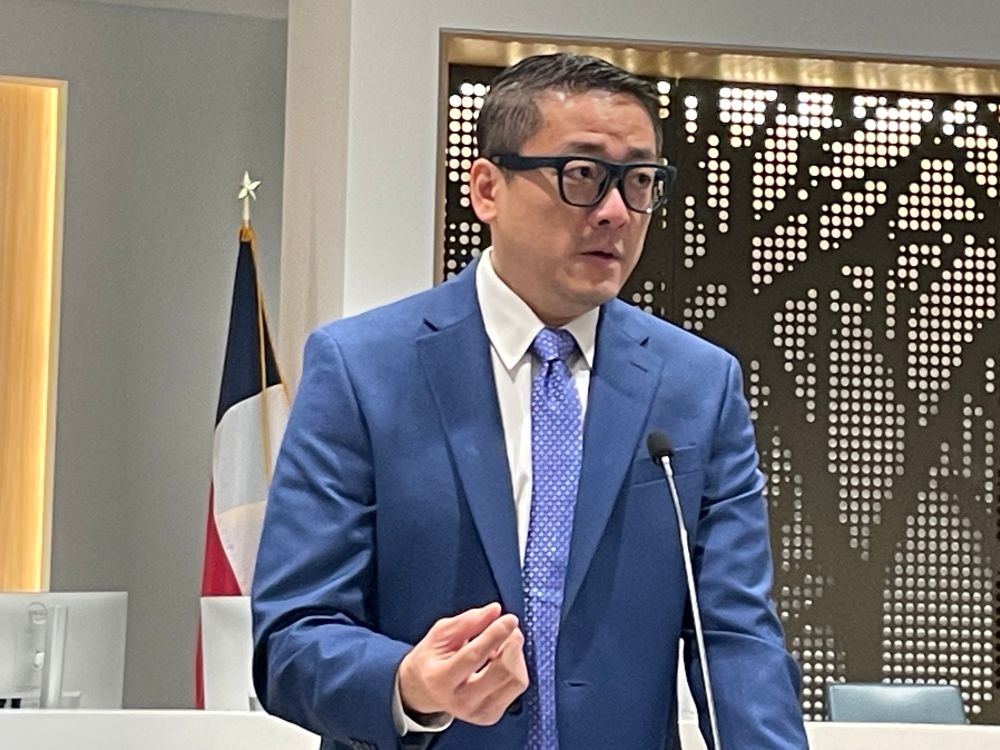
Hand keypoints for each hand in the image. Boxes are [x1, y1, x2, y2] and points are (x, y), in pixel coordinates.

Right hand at [398, 602, 528, 725]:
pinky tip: (501, 659)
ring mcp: (478, 712)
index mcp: (441, 679)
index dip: (495, 634)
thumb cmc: (432, 659)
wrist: (424, 690)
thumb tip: (494, 611)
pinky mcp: (491, 715)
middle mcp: (460, 701)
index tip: (509, 619)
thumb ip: (467, 621)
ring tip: (500, 644)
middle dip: (511, 643)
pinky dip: (516, 666)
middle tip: (507, 626)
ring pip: (516, 680)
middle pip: (502, 671)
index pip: (474, 656)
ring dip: (515, 654)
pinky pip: (517, 686)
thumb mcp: (440, 634)